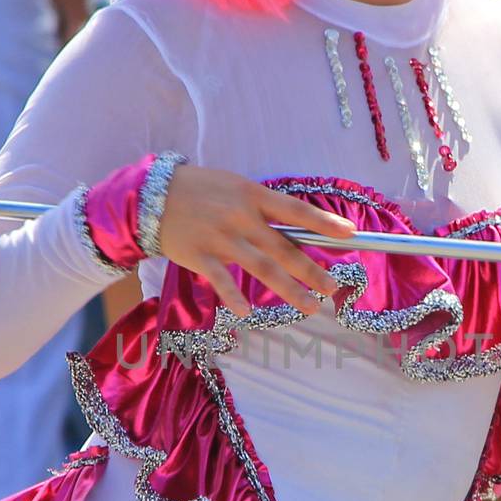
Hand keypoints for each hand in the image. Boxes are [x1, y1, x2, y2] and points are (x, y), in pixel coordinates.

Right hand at [160, 165, 357, 315]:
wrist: (151, 194)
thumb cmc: (199, 190)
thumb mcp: (234, 187)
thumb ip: (261, 207)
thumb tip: (296, 229)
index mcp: (252, 195)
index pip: (295, 210)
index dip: (324, 223)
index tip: (349, 235)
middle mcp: (241, 217)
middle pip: (284, 248)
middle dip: (312, 270)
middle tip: (333, 287)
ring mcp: (220, 238)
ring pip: (261, 268)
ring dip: (289, 290)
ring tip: (310, 306)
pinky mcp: (199, 256)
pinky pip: (221, 280)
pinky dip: (234, 297)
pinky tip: (247, 313)